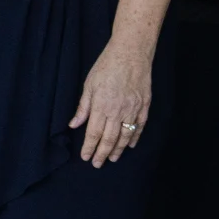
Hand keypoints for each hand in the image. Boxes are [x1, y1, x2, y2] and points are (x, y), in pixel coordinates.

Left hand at [70, 42, 153, 166]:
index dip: (89, 147)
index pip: (93, 132)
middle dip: (102, 152)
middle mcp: (117, 110)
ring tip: (112, 158)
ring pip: (125, 135)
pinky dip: (135, 137)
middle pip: (109, 138)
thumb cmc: (106, 67)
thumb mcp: (88, 85)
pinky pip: (140, 125)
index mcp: (101, 106)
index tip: (85, 157)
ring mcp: (133, 109)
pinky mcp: (144, 105)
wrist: (131, 54)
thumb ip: (83, 107)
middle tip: (97, 164)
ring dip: (118, 149)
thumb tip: (74, 124)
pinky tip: (130, 145)